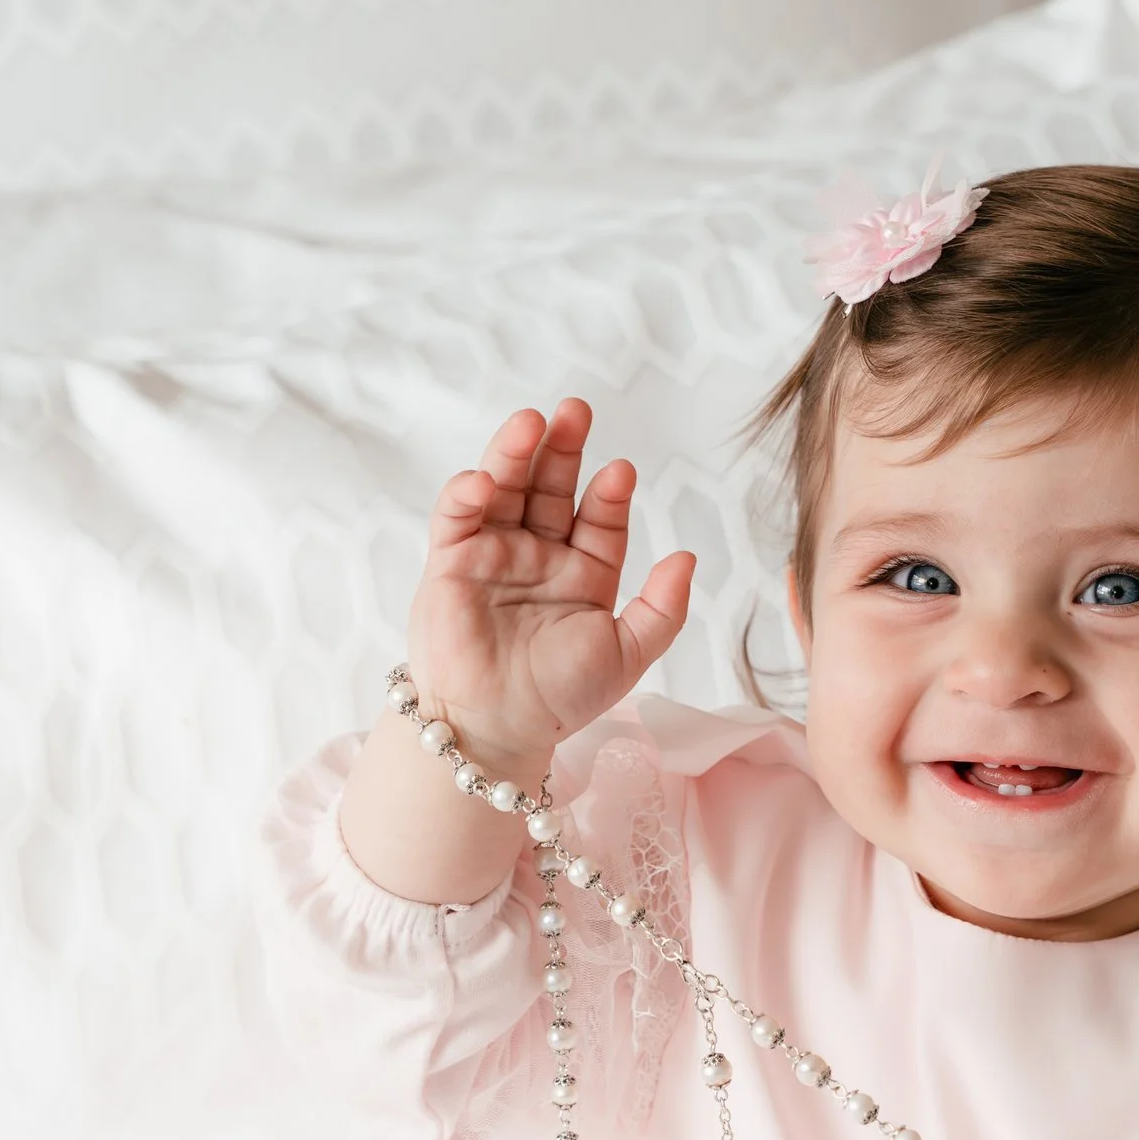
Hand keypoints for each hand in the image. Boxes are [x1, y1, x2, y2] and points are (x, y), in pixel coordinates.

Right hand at [409, 396, 693, 776]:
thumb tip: (687, 556)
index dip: (610, 494)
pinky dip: (468, 492)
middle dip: (563, 449)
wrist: (497, 729)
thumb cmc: (560, 697)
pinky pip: (457, 517)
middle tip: (576, 411)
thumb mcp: (627, 654)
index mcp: (583, 574)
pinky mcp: (450, 563)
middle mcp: (538, 557)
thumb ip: (662, 608)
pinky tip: (485, 479)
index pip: (599, 519)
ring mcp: (493, 555)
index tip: (621, 472)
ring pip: (506, 489)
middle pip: (551, 488)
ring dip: (515, 452)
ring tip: (532, 421)